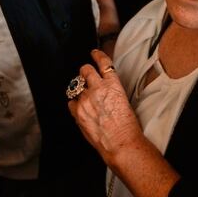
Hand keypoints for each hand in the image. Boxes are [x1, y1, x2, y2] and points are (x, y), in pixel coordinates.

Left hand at [69, 49, 145, 167]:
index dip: (97, 56)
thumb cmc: (127, 127)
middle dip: (85, 72)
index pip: (103, 63)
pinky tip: (80, 108)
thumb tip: (102, 90)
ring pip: (75, 86)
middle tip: (86, 76)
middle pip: (85, 70)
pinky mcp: (77, 112)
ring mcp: (86, 100)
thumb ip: (111, 92)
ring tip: (84, 96)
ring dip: (79, 89)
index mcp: (113, 84)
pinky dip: (73, 103)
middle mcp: (98, 88)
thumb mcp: (124, 101)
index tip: (94, 53)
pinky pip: (70, 102)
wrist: (120, 143)